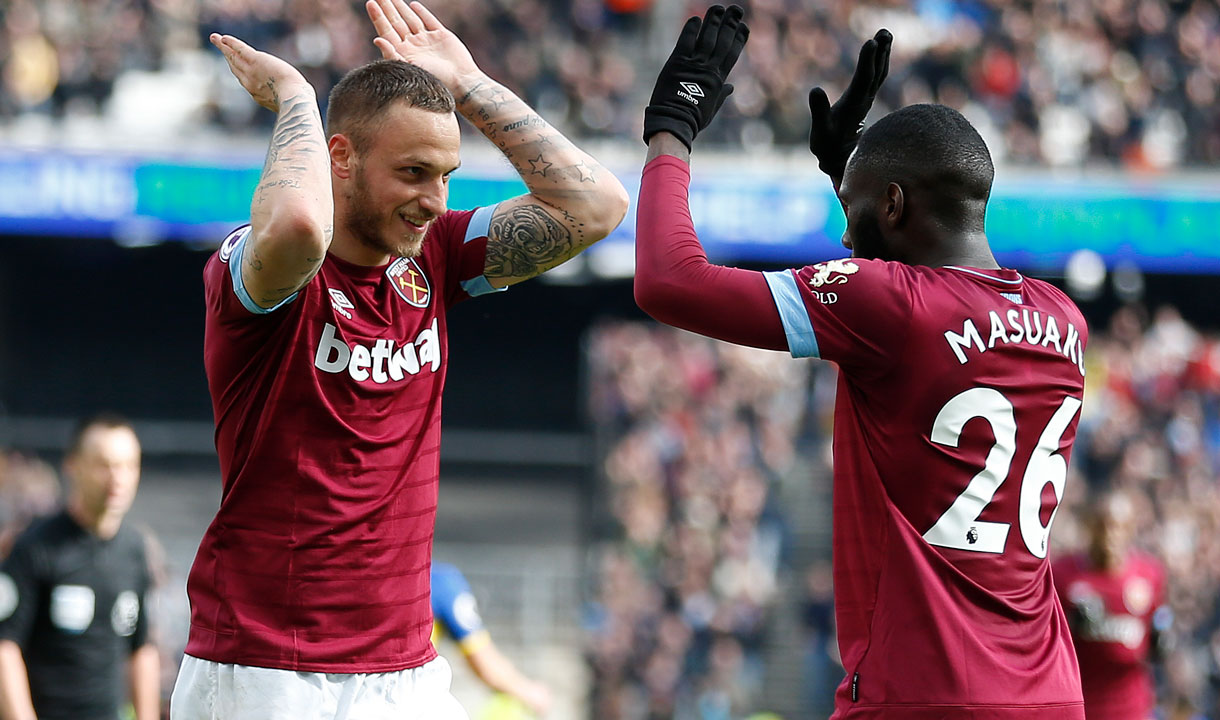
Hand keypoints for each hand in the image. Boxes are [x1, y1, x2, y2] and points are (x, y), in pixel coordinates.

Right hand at [209, 34, 312, 112]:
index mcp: (257, 94)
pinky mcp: (255, 61)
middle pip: (234, 67)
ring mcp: (250, 72)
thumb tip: (294, 102)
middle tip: (219, 46)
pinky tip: (224, 38)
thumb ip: (284, 100)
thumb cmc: (296, 102)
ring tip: (215, 38)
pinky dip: (231, 43)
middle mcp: (249, 83)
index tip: (232, 63)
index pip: (244, 79)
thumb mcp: (287, 102)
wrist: (293, 98)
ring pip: (233, 57)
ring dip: (223, 47)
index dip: (238, 70)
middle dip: (226, 56)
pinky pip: (239, 50)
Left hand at [365, 0, 480, 92]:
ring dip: (400, 7)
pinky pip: (429, 21)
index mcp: (403, 53)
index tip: (371, 3)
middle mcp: (413, 46)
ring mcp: (427, 40)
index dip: (378, 17)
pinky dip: (421, 12)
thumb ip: (392, 55)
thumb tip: (376, 39)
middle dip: (387, 8)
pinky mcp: (442, 36)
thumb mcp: (410, 69)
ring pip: (410, 19)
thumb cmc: (435, 80)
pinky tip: (413, 5)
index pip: (387, 31)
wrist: (461, 82)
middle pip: (396, 22)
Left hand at [643, 5, 748, 150]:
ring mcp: (694, 65)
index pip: (732, 54)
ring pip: (707, 38)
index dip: (739, 38)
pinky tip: (696, 18)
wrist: (674, 121)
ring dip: (713, 21)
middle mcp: (709, 69)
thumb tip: (730, 87)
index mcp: (718, 79)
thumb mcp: (711, 107)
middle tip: (736, 9)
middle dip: (730, 24)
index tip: (744, 26)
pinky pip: (686, 42)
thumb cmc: (693, 119)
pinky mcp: (677, 63)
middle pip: (723, 41)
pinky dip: (691, 29)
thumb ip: (721, 94)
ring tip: (718, 8)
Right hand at [808, 29, 891, 179]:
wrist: (841, 161)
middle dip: (880, 52)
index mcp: (853, 107)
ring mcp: (865, 100)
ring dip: (883, 53)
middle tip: (885, 32)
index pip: (863, 80)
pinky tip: (880, 52)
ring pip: (878, 74)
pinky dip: (878, 62)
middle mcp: (863, 101)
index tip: (871, 42)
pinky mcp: (863, 101)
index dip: (867, 61)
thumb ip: (819, 112)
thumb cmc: (828, 149)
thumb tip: (815, 89)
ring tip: (886, 34)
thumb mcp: (820, 135)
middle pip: (876, 73)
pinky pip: (874, 78)